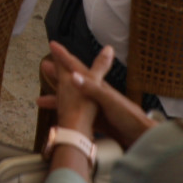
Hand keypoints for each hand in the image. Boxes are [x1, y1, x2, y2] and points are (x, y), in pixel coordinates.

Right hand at [36, 42, 154, 148]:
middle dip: (58, 74)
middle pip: (72, 82)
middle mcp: (96, 94)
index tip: (53, 46)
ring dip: (58, 97)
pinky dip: (66, 114)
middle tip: (44, 66)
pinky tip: (60, 118)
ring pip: (72, 100)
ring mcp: (96, 108)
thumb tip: (73, 76)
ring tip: (41, 99)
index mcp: (98, 86)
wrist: (141, 137)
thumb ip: (93, 89)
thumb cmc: (129, 118)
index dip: (65, 57)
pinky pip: (77, 115)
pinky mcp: (97, 122)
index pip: (78, 68)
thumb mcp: (110, 101)